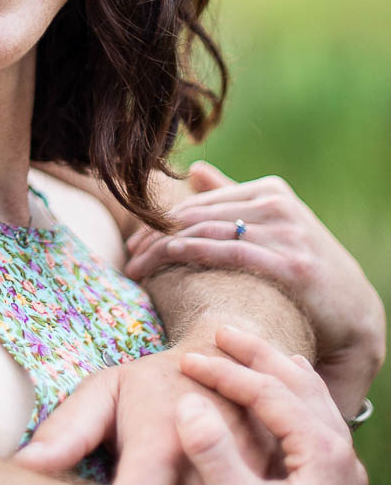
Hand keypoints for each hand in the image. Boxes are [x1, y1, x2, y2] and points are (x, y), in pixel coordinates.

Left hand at [125, 162, 385, 415]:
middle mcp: (278, 205)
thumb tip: (197, 171)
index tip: (132, 244)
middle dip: (153, 236)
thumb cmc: (308, 272)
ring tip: (136, 270)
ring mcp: (287, 232)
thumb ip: (235, 200)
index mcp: (271, 191)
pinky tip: (167, 259)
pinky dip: (192, 252)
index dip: (158, 222)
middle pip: (196, 215)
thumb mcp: (274, 227)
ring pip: (206, 231)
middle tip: (126, 258)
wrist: (357, 314)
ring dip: (161, 249)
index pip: (197, 202)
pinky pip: (230, 251)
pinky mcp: (291, 263)